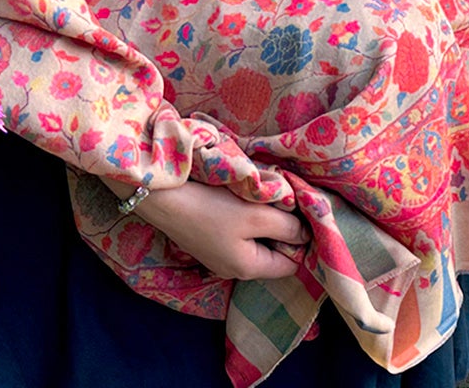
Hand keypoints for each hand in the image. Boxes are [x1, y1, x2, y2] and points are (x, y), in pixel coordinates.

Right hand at [122, 180, 307, 280]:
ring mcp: (219, 258)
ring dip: (262, 222)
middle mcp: (234, 270)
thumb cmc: (212, 208)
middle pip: (272, 253)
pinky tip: (240, 202)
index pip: (291, 264)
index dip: (301, 241)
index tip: (301, 215)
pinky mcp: (208, 243)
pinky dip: (245, 221)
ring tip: (261, 200)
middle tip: (283, 203)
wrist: (164, 199)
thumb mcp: (257, 215)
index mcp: (249, 268)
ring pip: (255, 243)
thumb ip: (286, 226)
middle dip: (281, 230)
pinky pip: (238, 237)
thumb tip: (304, 234)